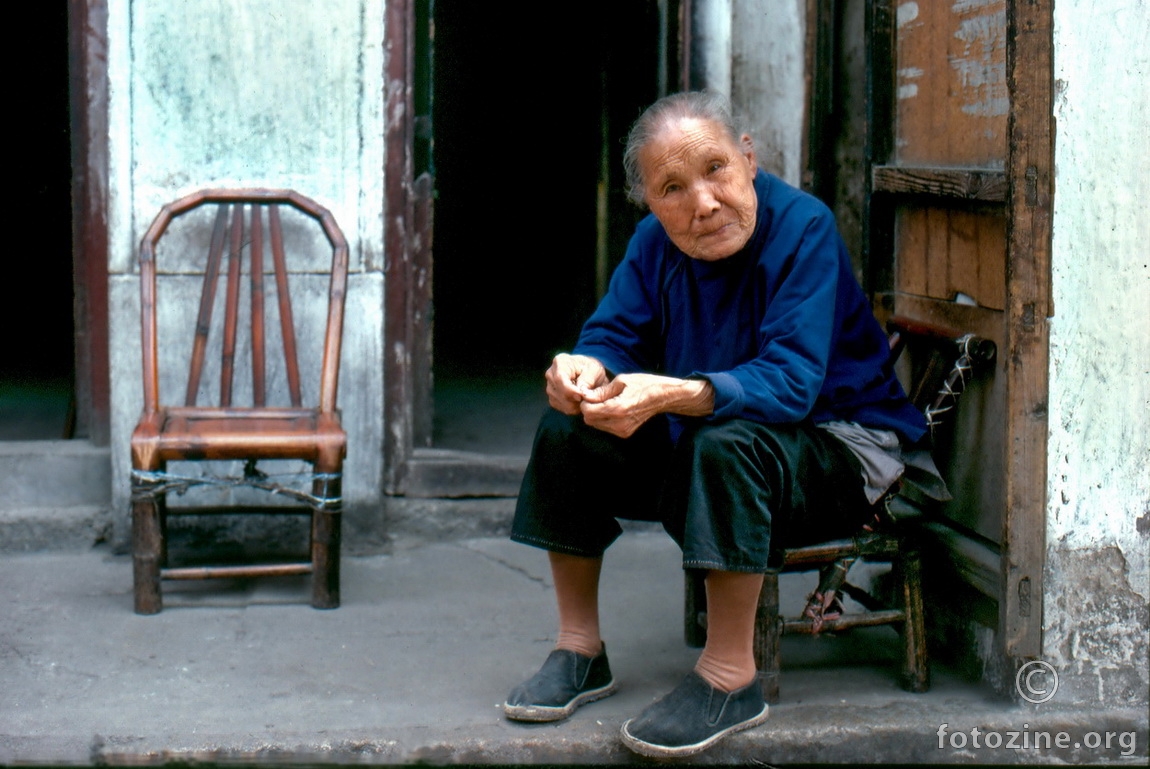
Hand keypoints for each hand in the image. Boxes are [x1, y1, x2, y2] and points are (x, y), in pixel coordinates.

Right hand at [544, 354, 608, 414]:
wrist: (588, 372)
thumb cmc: (591, 369)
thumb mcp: (594, 369)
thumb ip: (588, 380)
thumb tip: (582, 393)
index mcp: (560, 362)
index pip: (559, 379)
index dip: (570, 390)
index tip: (581, 396)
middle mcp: (551, 374)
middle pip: (558, 392)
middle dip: (574, 399)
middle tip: (587, 398)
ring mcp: (550, 387)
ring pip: (560, 402)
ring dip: (574, 404)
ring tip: (584, 398)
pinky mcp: (552, 398)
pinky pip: (561, 407)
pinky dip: (572, 408)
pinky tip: (579, 402)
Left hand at [580, 373, 713, 437]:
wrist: (663, 397)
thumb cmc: (643, 385)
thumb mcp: (621, 381)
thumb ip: (601, 391)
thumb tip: (584, 395)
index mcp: (618, 409)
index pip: (588, 411)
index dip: (585, 402)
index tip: (591, 393)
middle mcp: (619, 424)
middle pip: (589, 420)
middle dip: (589, 408)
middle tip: (597, 397)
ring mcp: (622, 431)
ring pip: (596, 425)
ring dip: (596, 414)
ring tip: (607, 402)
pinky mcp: (625, 433)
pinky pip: (605, 427)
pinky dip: (604, 418)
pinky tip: (613, 408)